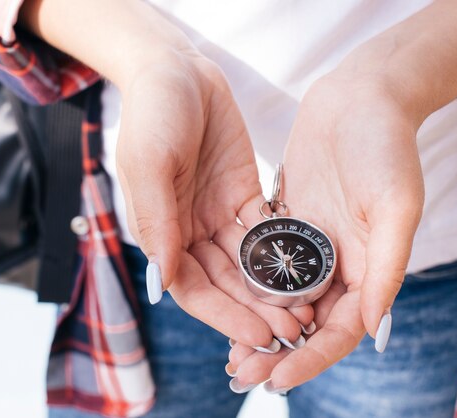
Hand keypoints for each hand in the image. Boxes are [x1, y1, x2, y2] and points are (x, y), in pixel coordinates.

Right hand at [117, 50, 312, 349]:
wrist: (177, 69)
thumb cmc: (152, 113)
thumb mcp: (149, 164)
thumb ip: (157, 221)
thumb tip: (163, 280)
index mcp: (161, 230)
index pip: (191, 287)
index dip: (222, 315)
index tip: (258, 335)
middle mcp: (189, 230)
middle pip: (224, 283)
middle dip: (255, 309)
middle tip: (292, 331)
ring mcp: (216, 214)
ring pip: (247, 264)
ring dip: (273, 289)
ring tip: (306, 310)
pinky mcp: (241, 194)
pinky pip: (264, 230)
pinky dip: (282, 252)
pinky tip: (308, 269)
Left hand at [227, 72, 423, 389]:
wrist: (362, 96)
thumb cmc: (386, 146)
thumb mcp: (395, 204)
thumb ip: (386, 268)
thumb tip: (371, 330)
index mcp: (368, 268)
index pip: (339, 330)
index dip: (311, 358)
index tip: (278, 379)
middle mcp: (337, 262)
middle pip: (306, 322)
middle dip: (276, 351)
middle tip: (242, 373)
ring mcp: (309, 243)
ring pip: (280, 298)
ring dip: (257, 325)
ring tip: (229, 352)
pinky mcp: (286, 220)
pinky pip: (263, 262)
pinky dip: (247, 285)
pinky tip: (222, 299)